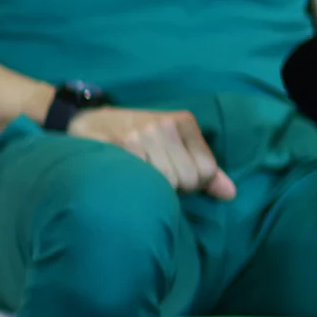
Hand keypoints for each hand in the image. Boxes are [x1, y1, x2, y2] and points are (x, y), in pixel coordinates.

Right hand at [69, 104, 235, 198]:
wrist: (87, 121)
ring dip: (153, 188)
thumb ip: (201, 168)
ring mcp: (142, 134)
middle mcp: (164, 124)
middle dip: (173, 188)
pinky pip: (143, 179)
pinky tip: (128, 177)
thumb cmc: (134, 138)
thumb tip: (229, 194)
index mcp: (183, 121)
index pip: (206, 170)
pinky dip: (137, 185)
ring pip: (166, 182)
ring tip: (140, 177)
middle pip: (187, 179)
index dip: (192, 184)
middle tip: (154, 179)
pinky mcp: (121, 144)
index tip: (172, 178)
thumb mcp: (173, 145)